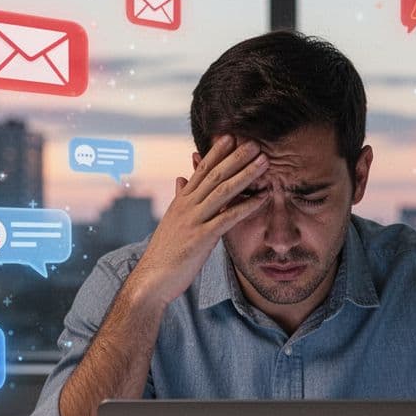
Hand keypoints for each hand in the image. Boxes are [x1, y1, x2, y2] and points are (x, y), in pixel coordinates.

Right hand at [128, 135, 269, 307]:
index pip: (201, 171)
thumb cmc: (164, 253)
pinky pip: (227, 218)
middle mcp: (187, 206)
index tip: (230, 136)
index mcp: (181, 201)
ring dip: (245, 175)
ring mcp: (194, 220)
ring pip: (223, 191)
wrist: (152, 279)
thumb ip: (180, 198)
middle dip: (236, 157)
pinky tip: (262, 198)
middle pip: (214, 175)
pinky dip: (246, 206)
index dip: (216, 153)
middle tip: (255, 143)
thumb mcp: (171, 221)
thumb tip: (181, 178)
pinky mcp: (201, 237)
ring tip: (263, 162)